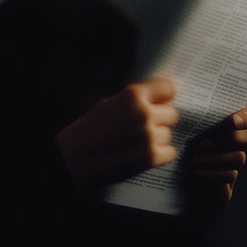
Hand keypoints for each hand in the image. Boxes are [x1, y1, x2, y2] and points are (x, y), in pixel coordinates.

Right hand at [56, 75, 178, 187]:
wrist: (74, 158)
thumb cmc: (87, 131)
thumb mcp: (107, 105)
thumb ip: (133, 100)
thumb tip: (154, 98)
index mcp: (132, 96)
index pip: (168, 87)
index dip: (166, 95)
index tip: (166, 99)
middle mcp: (143, 113)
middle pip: (172, 113)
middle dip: (160, 120)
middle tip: (144, 127)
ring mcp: (148, 136)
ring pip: (169, 134)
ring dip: (158, 139)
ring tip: (138, 143)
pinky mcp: (151, 157)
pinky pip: (170, 152)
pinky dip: (160, 155)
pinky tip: (144, 154)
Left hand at [187, 106, 246, 213]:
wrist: (177, 188)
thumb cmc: (181, 153)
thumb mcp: (187, 134)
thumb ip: (194, 119)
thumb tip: (189, 100)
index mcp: (229, 131)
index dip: (246, 117)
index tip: (232, 120)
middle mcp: (238, 147)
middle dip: (230, 138)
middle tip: (203, 142)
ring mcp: (235, 167)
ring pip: (240, 157)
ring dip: (215, 157)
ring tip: (194, 159)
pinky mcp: (228, 185)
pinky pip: (230, 176)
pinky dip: (212, 173)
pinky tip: (197, 171)